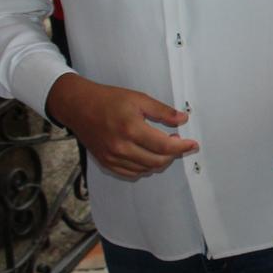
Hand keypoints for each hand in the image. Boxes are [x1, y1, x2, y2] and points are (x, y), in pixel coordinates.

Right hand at [46, 73, 196, 178]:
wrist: (79, 107)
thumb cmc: (108, 100)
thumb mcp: (139, 99)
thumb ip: (162, 111)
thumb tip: (183, 119)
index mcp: (131, 129)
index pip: (164, 146)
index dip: (182, 147)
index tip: (192, 144)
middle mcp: (121, 147)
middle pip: (156, 161)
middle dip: (173, 155)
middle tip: (178, 143)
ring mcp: (112, 157)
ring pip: (145, 169)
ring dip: (160, 162)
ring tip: (164, 147)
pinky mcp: (106, 162)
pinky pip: (130, 173)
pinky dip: (144, 168)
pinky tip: (149, 156)